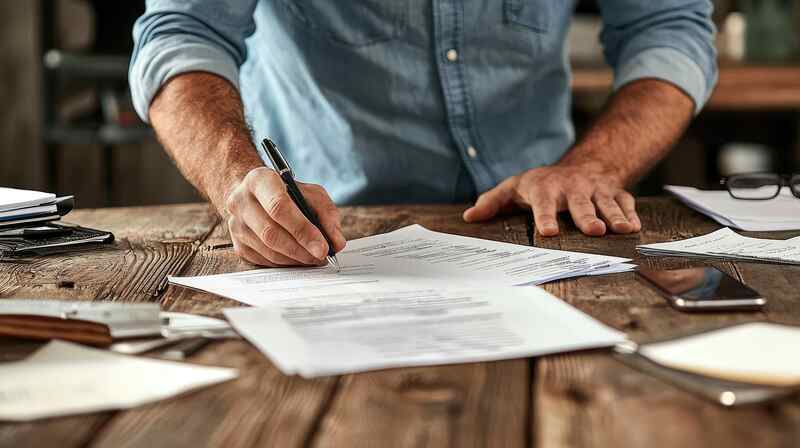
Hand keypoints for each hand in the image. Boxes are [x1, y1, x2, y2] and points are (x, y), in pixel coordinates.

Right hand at [224, 167, 346, 265]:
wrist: (255, 194)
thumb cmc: (286, 192)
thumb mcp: (310, 193)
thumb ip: (326, 214)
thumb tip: (336, 242)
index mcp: (259, 180)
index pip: (279, 207)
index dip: (303, 230)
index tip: (322, 247)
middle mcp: (241, 201)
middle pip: (271, 232)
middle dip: (301, 249)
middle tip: (322, 256)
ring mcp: (235, 224)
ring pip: (268, 250)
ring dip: (296, 259)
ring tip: (314, 257)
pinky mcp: (238, 244)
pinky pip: (264, 260)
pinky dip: (286, 263)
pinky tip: (299, 258)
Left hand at [462, 164, 640, 236]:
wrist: (581, 166)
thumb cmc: (542, 184)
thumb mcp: (514, 188)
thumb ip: (492, 202)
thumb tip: (470, 217)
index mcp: (545, 189)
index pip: (544, 203)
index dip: (545, 217)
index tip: (548, 232)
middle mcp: (572, 188)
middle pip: (580, 204)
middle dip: (587, 216)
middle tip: (595, 231)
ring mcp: (595, 190)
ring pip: (606, 203)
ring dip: (614, 216)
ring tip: (622, 230)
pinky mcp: (615, 192)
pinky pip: (625, 201)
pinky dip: (630, 212)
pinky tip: (634, 226)